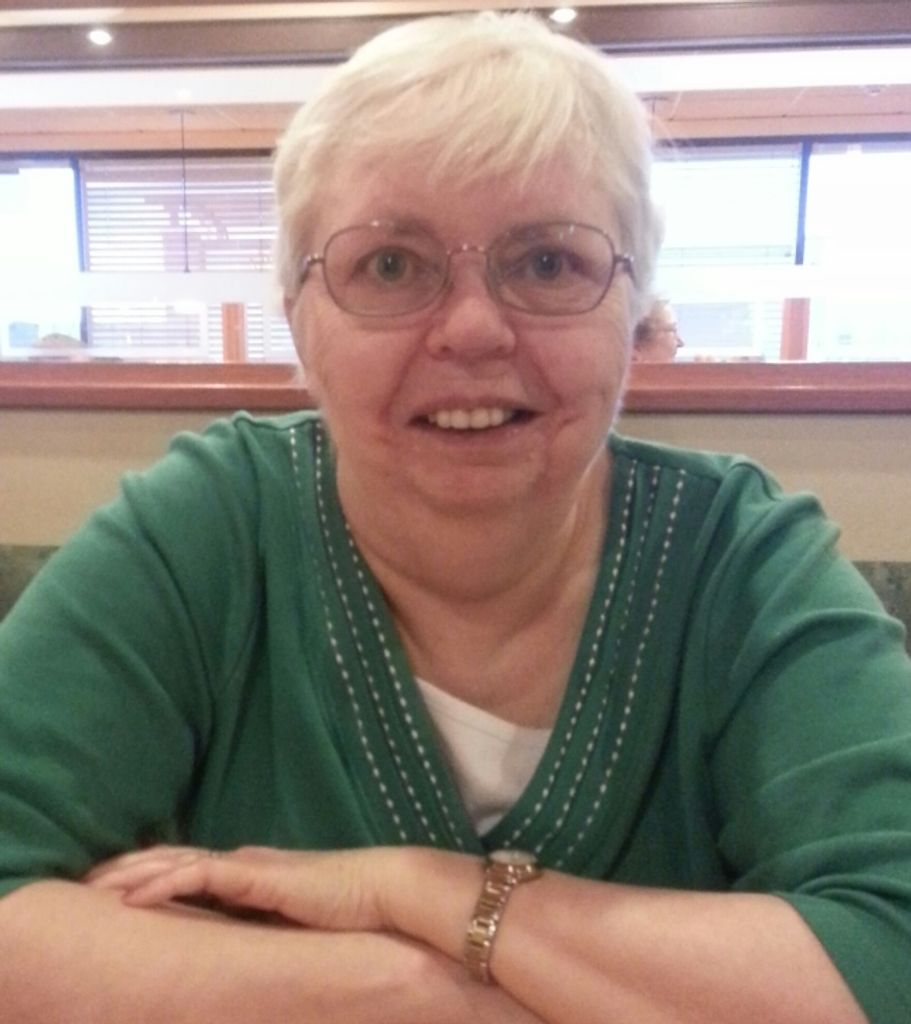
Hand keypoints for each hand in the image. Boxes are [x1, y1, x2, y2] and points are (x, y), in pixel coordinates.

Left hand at [85, 844, 400, 930]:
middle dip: (128, 867)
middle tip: (86, 880)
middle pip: (172, 858)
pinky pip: (199, 876)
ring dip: (133, 873)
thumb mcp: (295, 921)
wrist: (384, 891)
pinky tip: (133, 897)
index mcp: (250, 872)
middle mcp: (243, 862)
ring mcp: (249, 866)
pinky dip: (162, 883)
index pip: (189, 866)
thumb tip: (243, 948)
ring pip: (176, 862)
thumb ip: (266, 924)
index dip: (149, 871)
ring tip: (95, 885)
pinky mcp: (257, 875)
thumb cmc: (349, 910)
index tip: (113, 886)